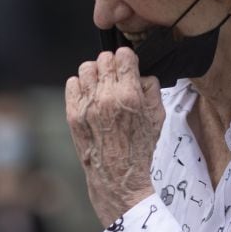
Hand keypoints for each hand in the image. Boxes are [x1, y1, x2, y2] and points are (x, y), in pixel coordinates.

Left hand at [66, 47, 163, 226]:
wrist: (118, 176)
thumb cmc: (140, 147)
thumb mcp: (158, 116)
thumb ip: (151, 88)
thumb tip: (140, 72)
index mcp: (130, 96)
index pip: (123, 56)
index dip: (127, 59)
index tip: (128, 65)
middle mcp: (106, 97)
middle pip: (104, 59)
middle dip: (112, 65)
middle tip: (116, 77)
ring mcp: (86, 105)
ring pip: (86, 68)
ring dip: (95, 73)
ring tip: (102, 86)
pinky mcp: (72, 113)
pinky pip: (72, 83)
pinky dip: (81, 86)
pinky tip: (90, 96)